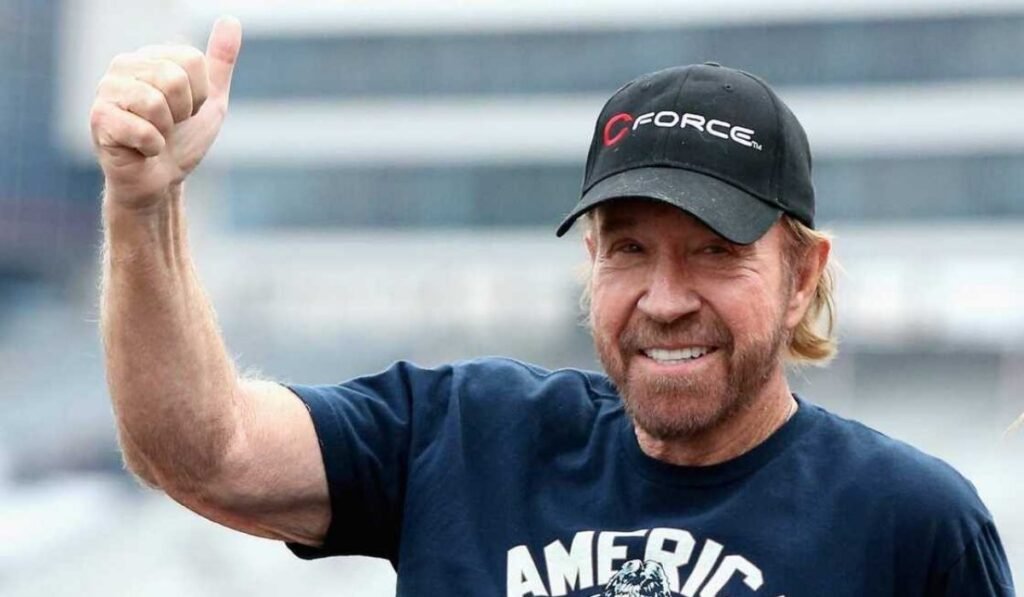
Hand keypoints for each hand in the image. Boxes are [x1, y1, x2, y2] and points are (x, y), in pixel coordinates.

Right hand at [90, 17, 241, 209]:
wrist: (161, 181)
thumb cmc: (182, 140)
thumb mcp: (211, 100)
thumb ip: (219, 62)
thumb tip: (231, 20)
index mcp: (151, 56)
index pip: (192, 60)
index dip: (200, 94)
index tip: (186, 111)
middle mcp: (124, 65)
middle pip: (174, 78)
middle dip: (183, 112)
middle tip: (170, 126)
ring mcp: (107, 90)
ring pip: (157, 102)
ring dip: (166, 130)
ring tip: (155, 136)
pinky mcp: (99, 118)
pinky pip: (143, 130)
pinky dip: (153, 147)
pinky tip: (142, 150)